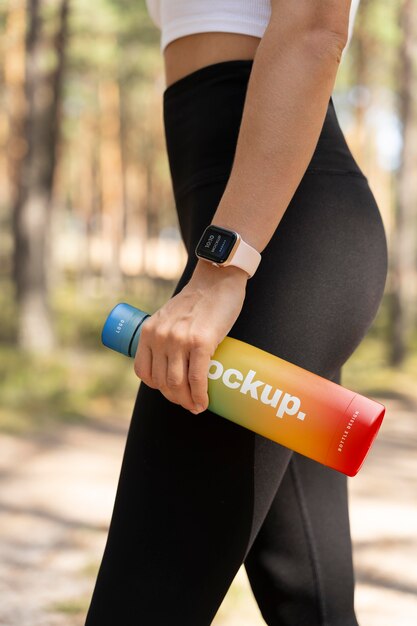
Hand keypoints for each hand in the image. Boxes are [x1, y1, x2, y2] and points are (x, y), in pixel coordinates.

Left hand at [133, 261, 247, 413]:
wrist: (217, 279)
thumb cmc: (197, 300)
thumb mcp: (169, 317)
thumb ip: (165, 335)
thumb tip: (171, 361)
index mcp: (149, 332)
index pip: (144, 372)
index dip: (157, 388)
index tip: (171, 392)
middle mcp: (160, 337)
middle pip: (162, 382)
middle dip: (175, 399)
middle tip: (187, 403)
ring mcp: (179, 340)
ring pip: (177, 384)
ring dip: (187, 402)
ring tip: (196, 406)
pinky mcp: (201, 342)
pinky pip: (198, 378)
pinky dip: (199, 396)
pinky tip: (203, 403)